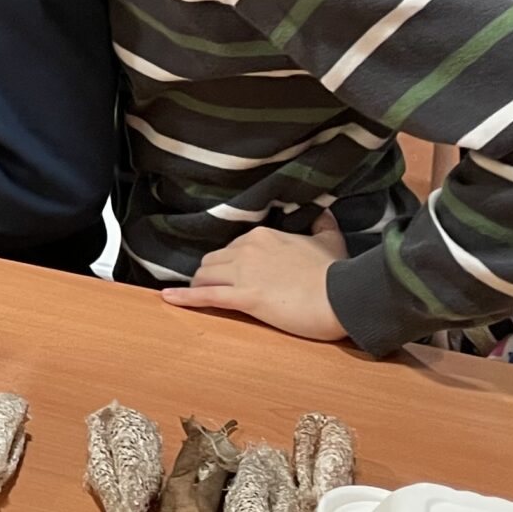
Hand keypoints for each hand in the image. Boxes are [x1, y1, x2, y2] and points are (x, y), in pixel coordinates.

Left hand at [160, 223, 349, 341]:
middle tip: (213, 287)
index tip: (233, 272)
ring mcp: (244, 273)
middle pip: (213, 261)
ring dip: (200, 286)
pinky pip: (206, 296)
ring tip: (198, 295)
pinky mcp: (244, 296)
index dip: (230, 262)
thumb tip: (325, 212)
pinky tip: (168, 299)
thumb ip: (323, 225)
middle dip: (210, 274)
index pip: (232, 247)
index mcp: (262, 235)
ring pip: (205, 276)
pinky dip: (185, 298)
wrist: (343, 296)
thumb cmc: (337, 272)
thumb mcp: (330, 241)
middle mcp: (247, 249)